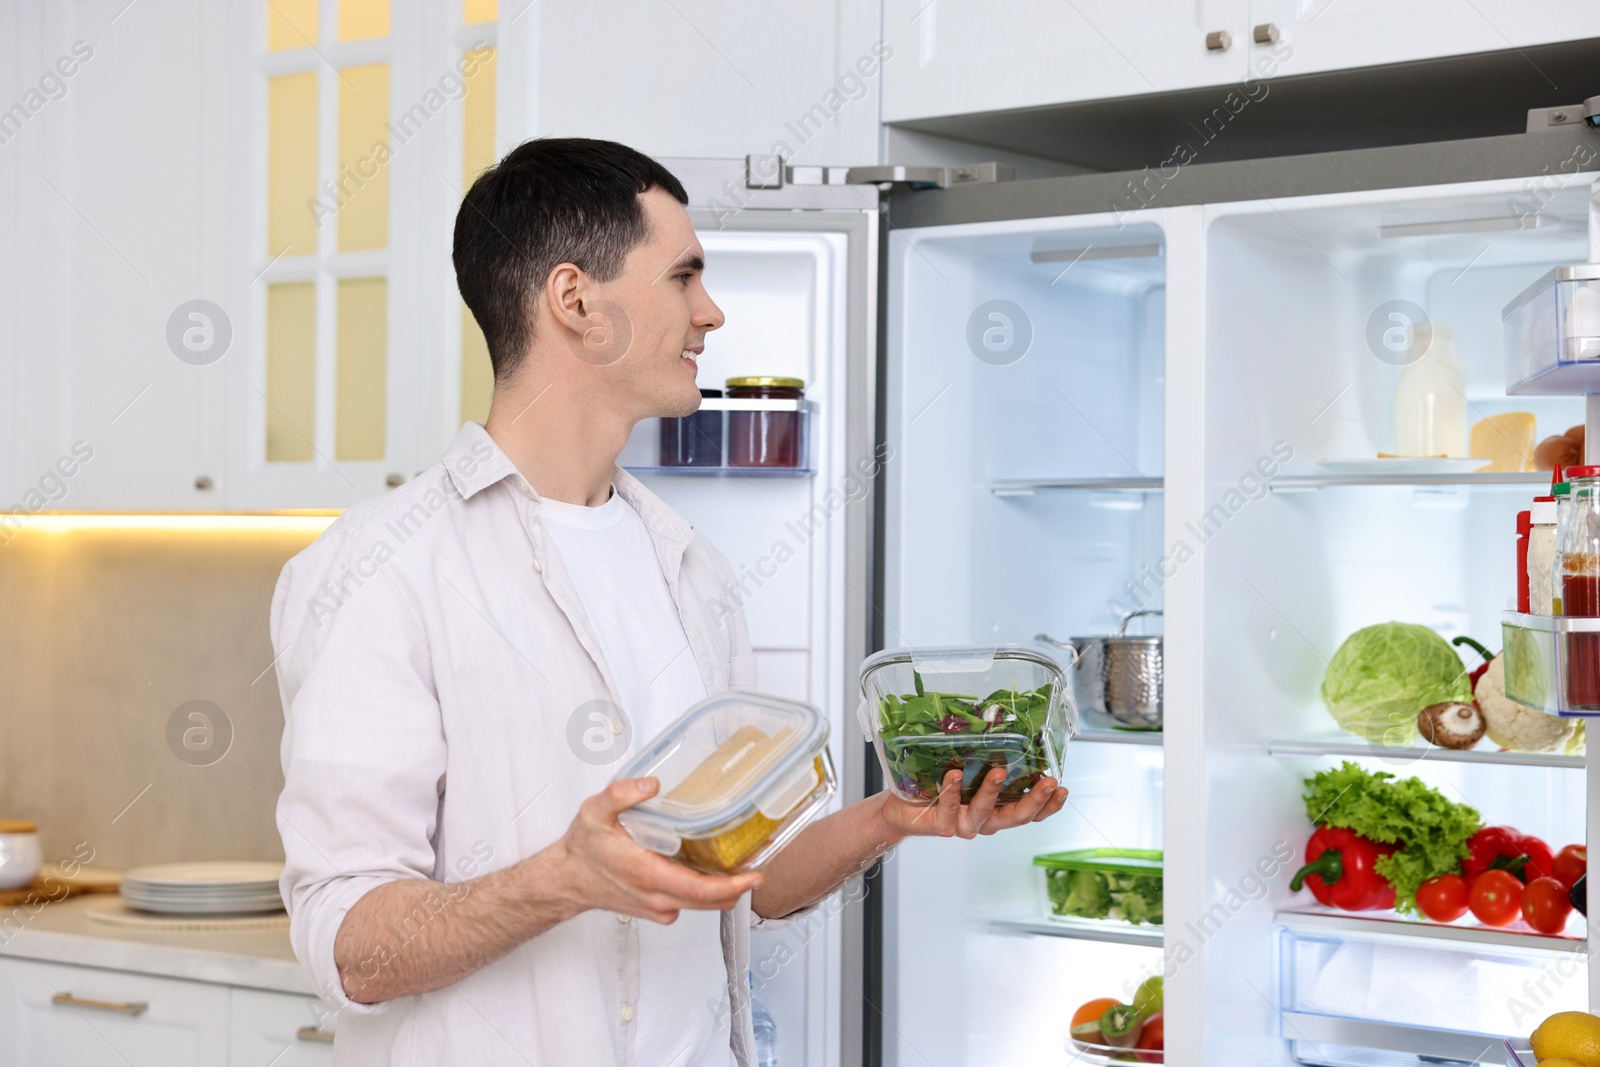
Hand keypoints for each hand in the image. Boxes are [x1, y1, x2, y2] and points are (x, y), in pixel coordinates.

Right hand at [542, 777, 761, 924]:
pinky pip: (688, 905)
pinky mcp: (655, 910)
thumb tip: (650, 784)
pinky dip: (703, 893)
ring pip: (701, 905)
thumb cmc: (582, 849)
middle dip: (738, 887)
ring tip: (739, 867)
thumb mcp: (595, 812)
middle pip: (709, 902)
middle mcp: (655, 896)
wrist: (566, 879)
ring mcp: (656, 907)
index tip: (754, 875)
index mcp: (646, 873)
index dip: (732, 885)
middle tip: (758, 866)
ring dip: (723, 890)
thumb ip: (621, 794)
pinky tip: (706, 872)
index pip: (699, 889)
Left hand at [879, 769, 1067, 839]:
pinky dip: (953, 791)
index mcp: (999, 810)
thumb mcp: (971, 770)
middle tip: (1049, 782)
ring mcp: (965, 825)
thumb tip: (1007, 722)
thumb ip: (990, 757)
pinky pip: (950, 807)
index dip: (1049, 805)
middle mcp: (986, 821)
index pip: (1031, 814)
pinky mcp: (943, 825)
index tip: (1063, 788)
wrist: (903, 809)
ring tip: (999, 772)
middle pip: (1017, 817)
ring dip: (993, 791)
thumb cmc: (940, 784)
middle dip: (1035, 800)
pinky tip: (954, 775)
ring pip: (985, 813)